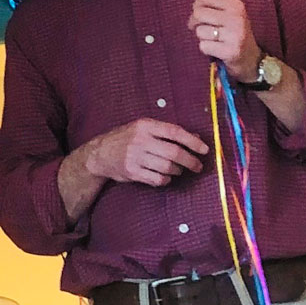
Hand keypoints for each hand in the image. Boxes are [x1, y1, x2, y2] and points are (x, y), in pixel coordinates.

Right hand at [73, 118, 208, 187]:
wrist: (100, 153)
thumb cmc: (127, 138)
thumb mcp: (144, 129)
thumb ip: (167, 132)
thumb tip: (195, 137)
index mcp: (145, 125)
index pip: (174, 131)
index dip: (192, 141)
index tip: (205, 149)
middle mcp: (140, 140)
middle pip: (174, 152)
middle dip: (190, 161)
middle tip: (198, 166)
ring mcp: (135, 157)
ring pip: (167, 167)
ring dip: (178, 170)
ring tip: (178, 169)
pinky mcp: (132, 172)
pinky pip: (157, 179)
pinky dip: (166, 179)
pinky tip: (166, 176)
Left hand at [189, 0, 260, 81]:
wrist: (252, 60)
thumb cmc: (235, 33)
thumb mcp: (226, 12)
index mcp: (236, 5)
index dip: (197, 4)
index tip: (201, 12)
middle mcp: (237, 18)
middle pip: (198, 13)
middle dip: (195, 22)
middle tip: (202, 28)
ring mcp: (235, 35)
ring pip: (199, 31)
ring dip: (202, 37)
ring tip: (213, 39)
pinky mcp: (230, 52)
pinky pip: (203, 46)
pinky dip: (205, 49)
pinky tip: (216, 49)